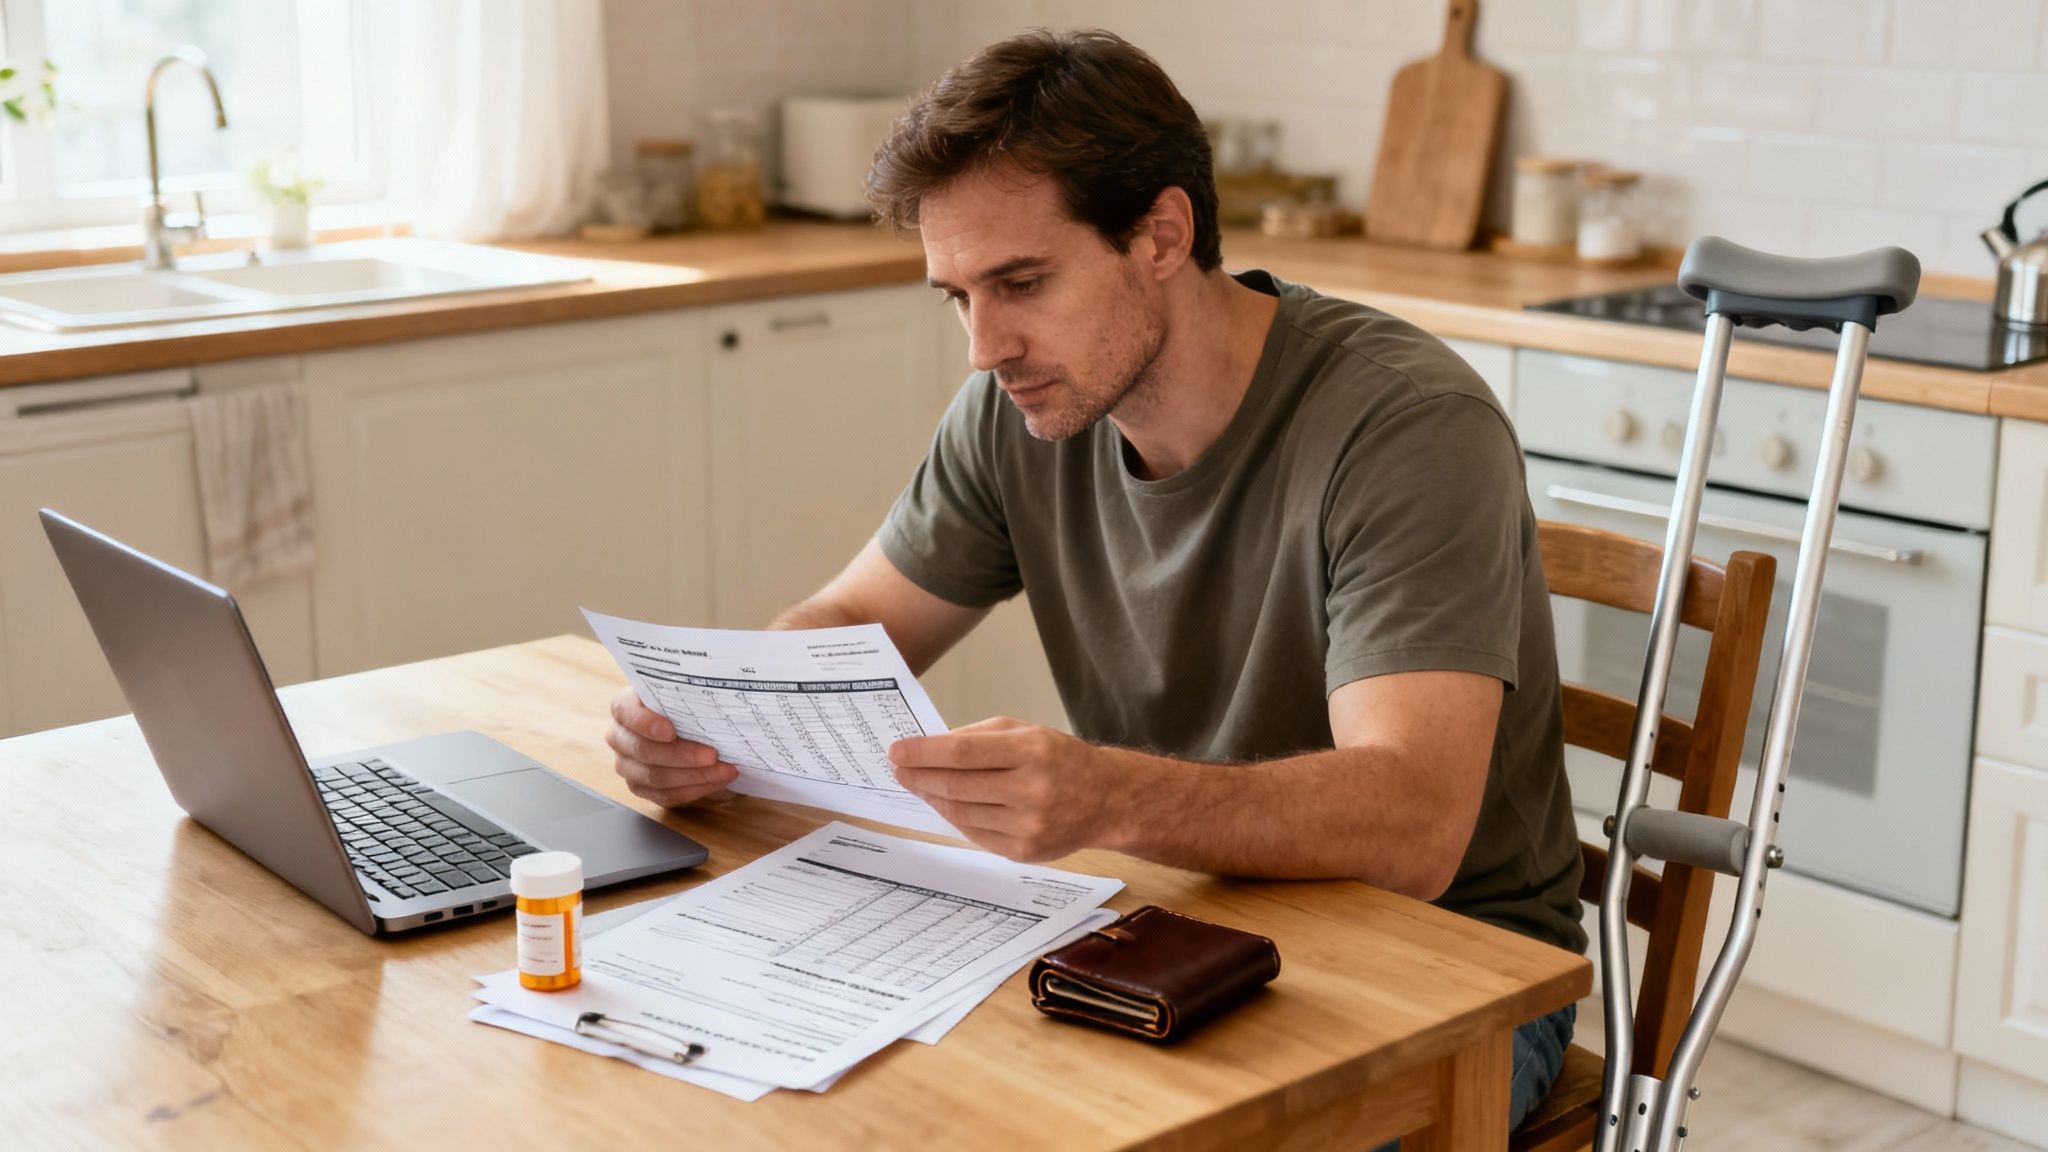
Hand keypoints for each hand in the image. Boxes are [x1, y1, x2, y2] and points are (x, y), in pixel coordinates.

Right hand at [606, 686, 738, 807]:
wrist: (686, 723)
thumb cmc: (684, 702)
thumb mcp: (684, 687)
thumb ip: (691, 686)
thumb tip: (714, 679)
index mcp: (625, 707)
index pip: (625, 712)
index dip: (646, 723)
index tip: (671, 731)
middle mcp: (620, 737)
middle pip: (644, 751)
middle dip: (682, 755)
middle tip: (713, 755)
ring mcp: (627, 765)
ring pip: (655, 778)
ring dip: (695, 776)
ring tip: (725, 770)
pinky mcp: (641, 787)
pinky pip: (665, 795)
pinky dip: (695, 789)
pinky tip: (717, 780)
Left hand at [888, 717, 1128, 861]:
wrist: (1107, 800)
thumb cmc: (1060, 759)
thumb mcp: (1026, 732)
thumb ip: (979, 737)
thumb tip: (929, 750)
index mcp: (1031, 751)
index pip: (964, 751)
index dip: (924, 753)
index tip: (897, 751)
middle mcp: (1031, 790)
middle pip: (957, 785)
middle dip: (919, 777)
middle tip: (898, 769)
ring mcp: (1027, 826)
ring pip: (961, 812)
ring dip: (932, 798)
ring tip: (918, 785)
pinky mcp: (1024, 852)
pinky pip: (974, 833)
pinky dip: (954, 817)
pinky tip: (944, 804)